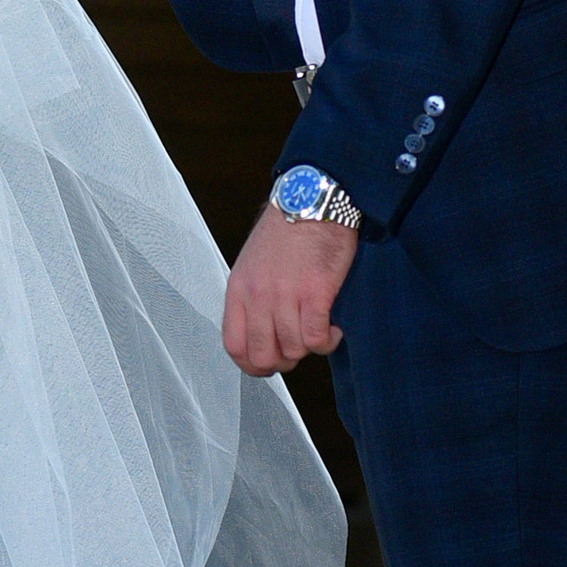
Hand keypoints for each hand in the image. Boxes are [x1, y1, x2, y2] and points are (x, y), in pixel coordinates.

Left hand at [222, 206, 356, 375]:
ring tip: (319, 332)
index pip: (234, 345)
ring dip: (310, 349)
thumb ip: (252, 298)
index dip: (251, 365)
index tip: (267, 365)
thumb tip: (262, 331)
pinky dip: (327, 342)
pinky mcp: (315, 292)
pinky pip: (316, 338)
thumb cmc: (285, 230)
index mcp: (239, 289)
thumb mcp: (252, 264)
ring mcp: (285, 295)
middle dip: (283, 362)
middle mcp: (258, 295)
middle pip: (263, 355)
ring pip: (293, 350)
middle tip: (298, 349)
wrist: (310, 201)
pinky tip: (333, 329)